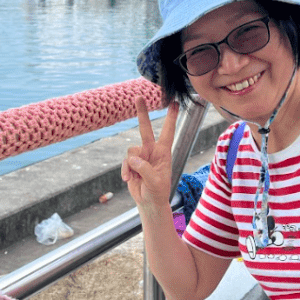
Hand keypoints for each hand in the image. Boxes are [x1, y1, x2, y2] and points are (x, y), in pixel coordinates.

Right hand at [121, 98, 177, 215]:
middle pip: (145, 129)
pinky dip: (126, 171)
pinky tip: (129, 180)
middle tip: (139, 97)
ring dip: (132, 165)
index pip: (168, 132)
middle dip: (142, 113)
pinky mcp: (132, 163)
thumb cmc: (157, 192)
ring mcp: (141, 156)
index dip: (170, 117)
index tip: (174, 103)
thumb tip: (133, 157)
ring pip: (131, 150)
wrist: (148, 202)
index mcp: (164, 153)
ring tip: (136, 178)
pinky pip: (125, 161)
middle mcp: (152, 151)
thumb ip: (144, 168)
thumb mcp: (154, 181)